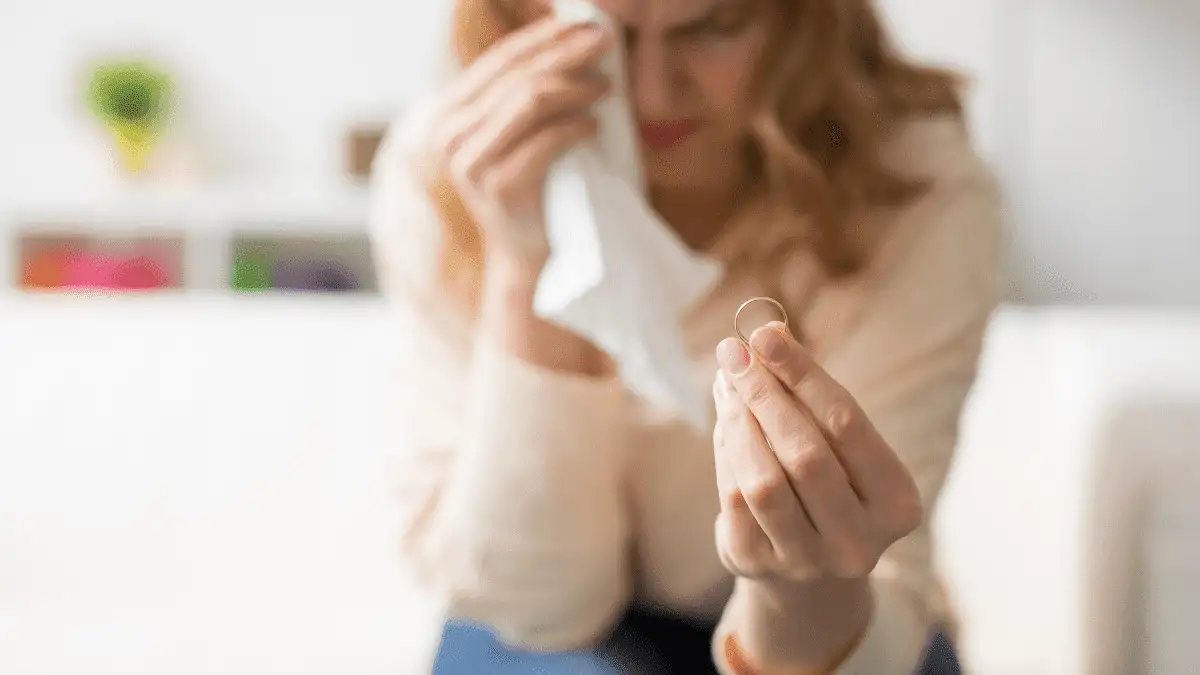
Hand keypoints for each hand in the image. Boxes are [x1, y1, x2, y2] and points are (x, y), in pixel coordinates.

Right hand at [421, 18, 613, 280]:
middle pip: (518, 74)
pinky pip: (546, 139)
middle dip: (566, 51)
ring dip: (576, 87)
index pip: (499, 60)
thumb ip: (522, 99)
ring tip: (606, 86)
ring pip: (532, 99)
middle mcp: (449, 134)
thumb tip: (568, 44)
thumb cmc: (532, 191)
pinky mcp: (496, 185)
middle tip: (604, 40)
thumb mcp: (518, 137)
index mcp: (449, 114)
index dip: (542, 36)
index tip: (583, 21)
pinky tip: (596, 125)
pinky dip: (577, 126)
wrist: (525, 258)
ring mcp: (469, 161)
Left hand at [711, 322, 922, 583]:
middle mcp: (858, 541)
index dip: (803, 375)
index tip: (766, 334)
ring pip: (763, 481)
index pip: (847, 425)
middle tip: (733, 352)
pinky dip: (725, 449)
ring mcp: (807, 561)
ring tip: (726, 382)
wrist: (808, 567)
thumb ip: (809, 396)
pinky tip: (725, 419)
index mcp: (896, 502)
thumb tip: (766, 336)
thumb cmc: (830, 482)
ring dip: (738, 421)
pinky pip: (733, 498)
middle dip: (764, 394)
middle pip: (804, 455)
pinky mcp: (757, 564)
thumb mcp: (836, 444)